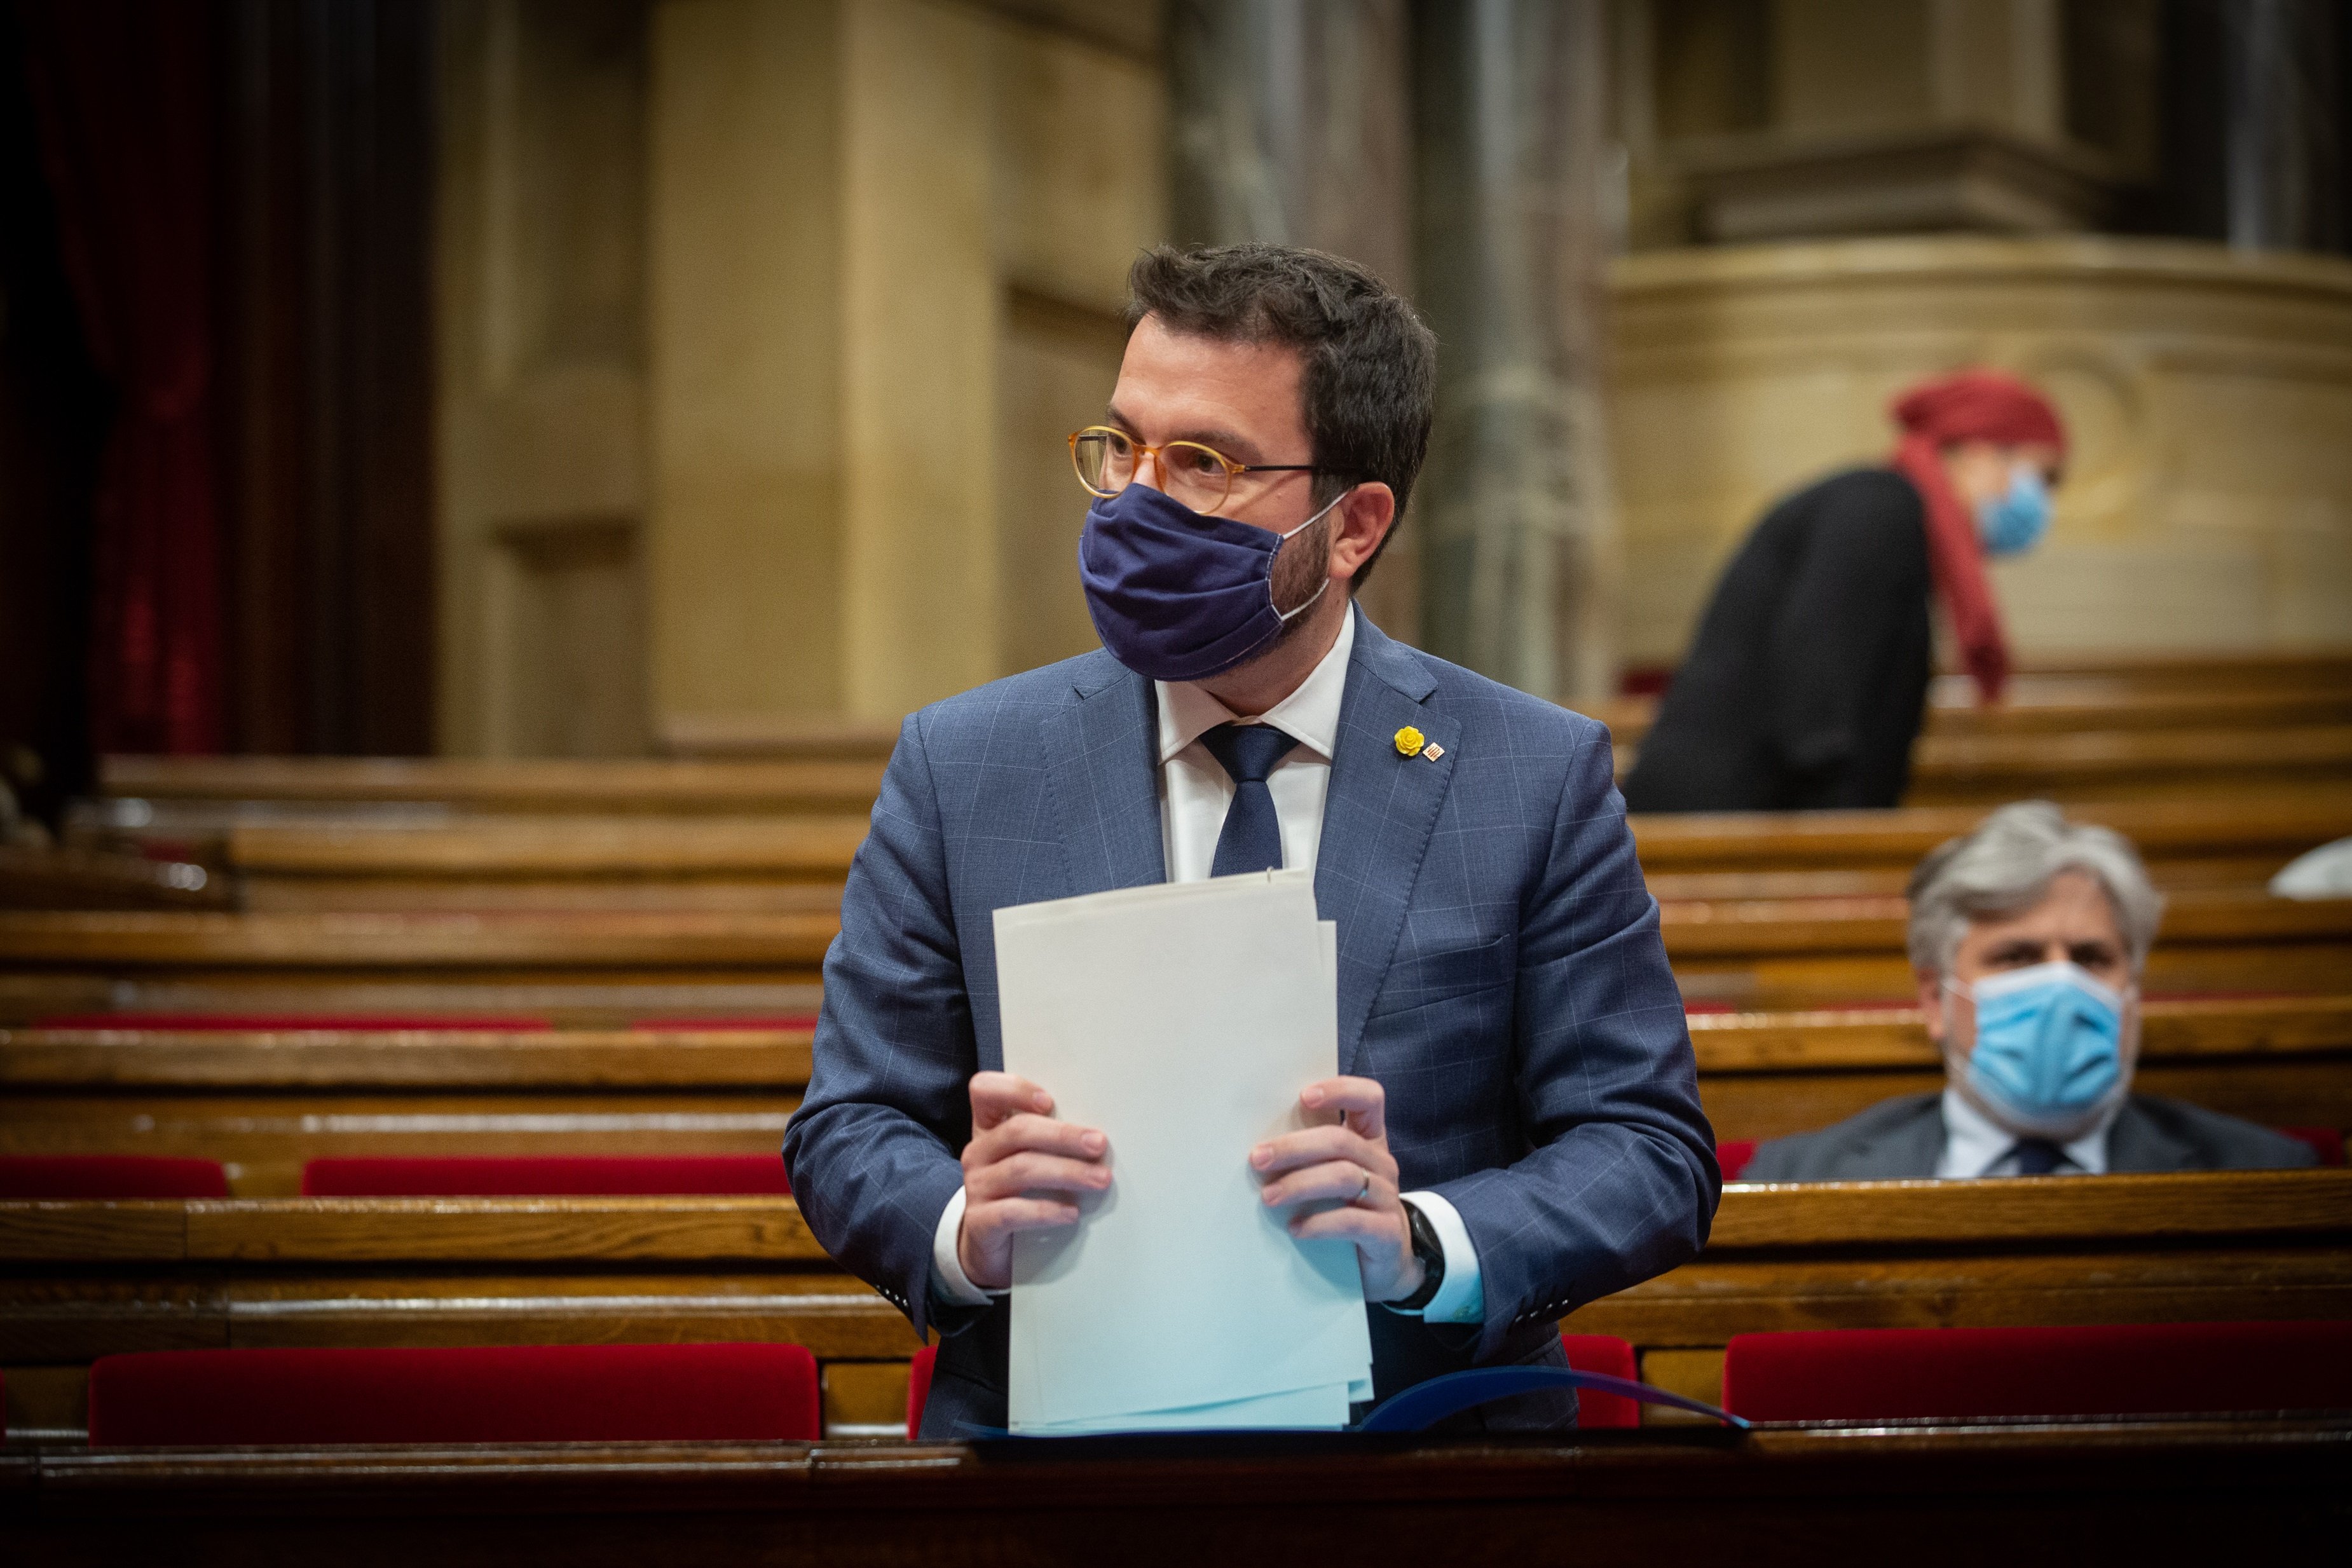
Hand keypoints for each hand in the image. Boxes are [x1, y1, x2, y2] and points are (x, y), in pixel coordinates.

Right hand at [956, 1072, 1110, 1291]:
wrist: (992, 1247)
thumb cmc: (1019, 1191)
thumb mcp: (1028, 1158)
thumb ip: (1051, 1139)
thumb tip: (1099, 1134)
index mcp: (989, 1127)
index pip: (985, 1091)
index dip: (1014, 1090)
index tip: (1049, 1101)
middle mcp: (979, 1152)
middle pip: (1016, 1131)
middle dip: (1063, 1136)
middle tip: (1099, 1144)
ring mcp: (977, 1187)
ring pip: (1021, 1170)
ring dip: (1066, 1172)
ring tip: (1099, 1179)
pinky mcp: (980, 1222)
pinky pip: (1012, 1212)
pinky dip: (1046, 1211)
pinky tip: (1071, 1213)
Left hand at [1251, 1075, 1422, 1303]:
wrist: (1387, 1264)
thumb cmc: (1350, 1210)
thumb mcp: (1335, 1177)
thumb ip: (1311, 1156)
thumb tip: (1258, 1147)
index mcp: (1370, 1141)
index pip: (1369, 1099)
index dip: (1341, 1090)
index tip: (1304, 1096)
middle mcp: (1382, 1164)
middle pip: (1341, 1141)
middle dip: (1294, 1147)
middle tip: (1258, 1159)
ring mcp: (1388, 1198)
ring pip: (1343, 1177)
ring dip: (1300, 1184)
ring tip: (1268, 1197)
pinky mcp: (1386, 1233)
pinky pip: (1351, 1221)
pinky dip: (1318, 1223)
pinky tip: (1295, 1229)